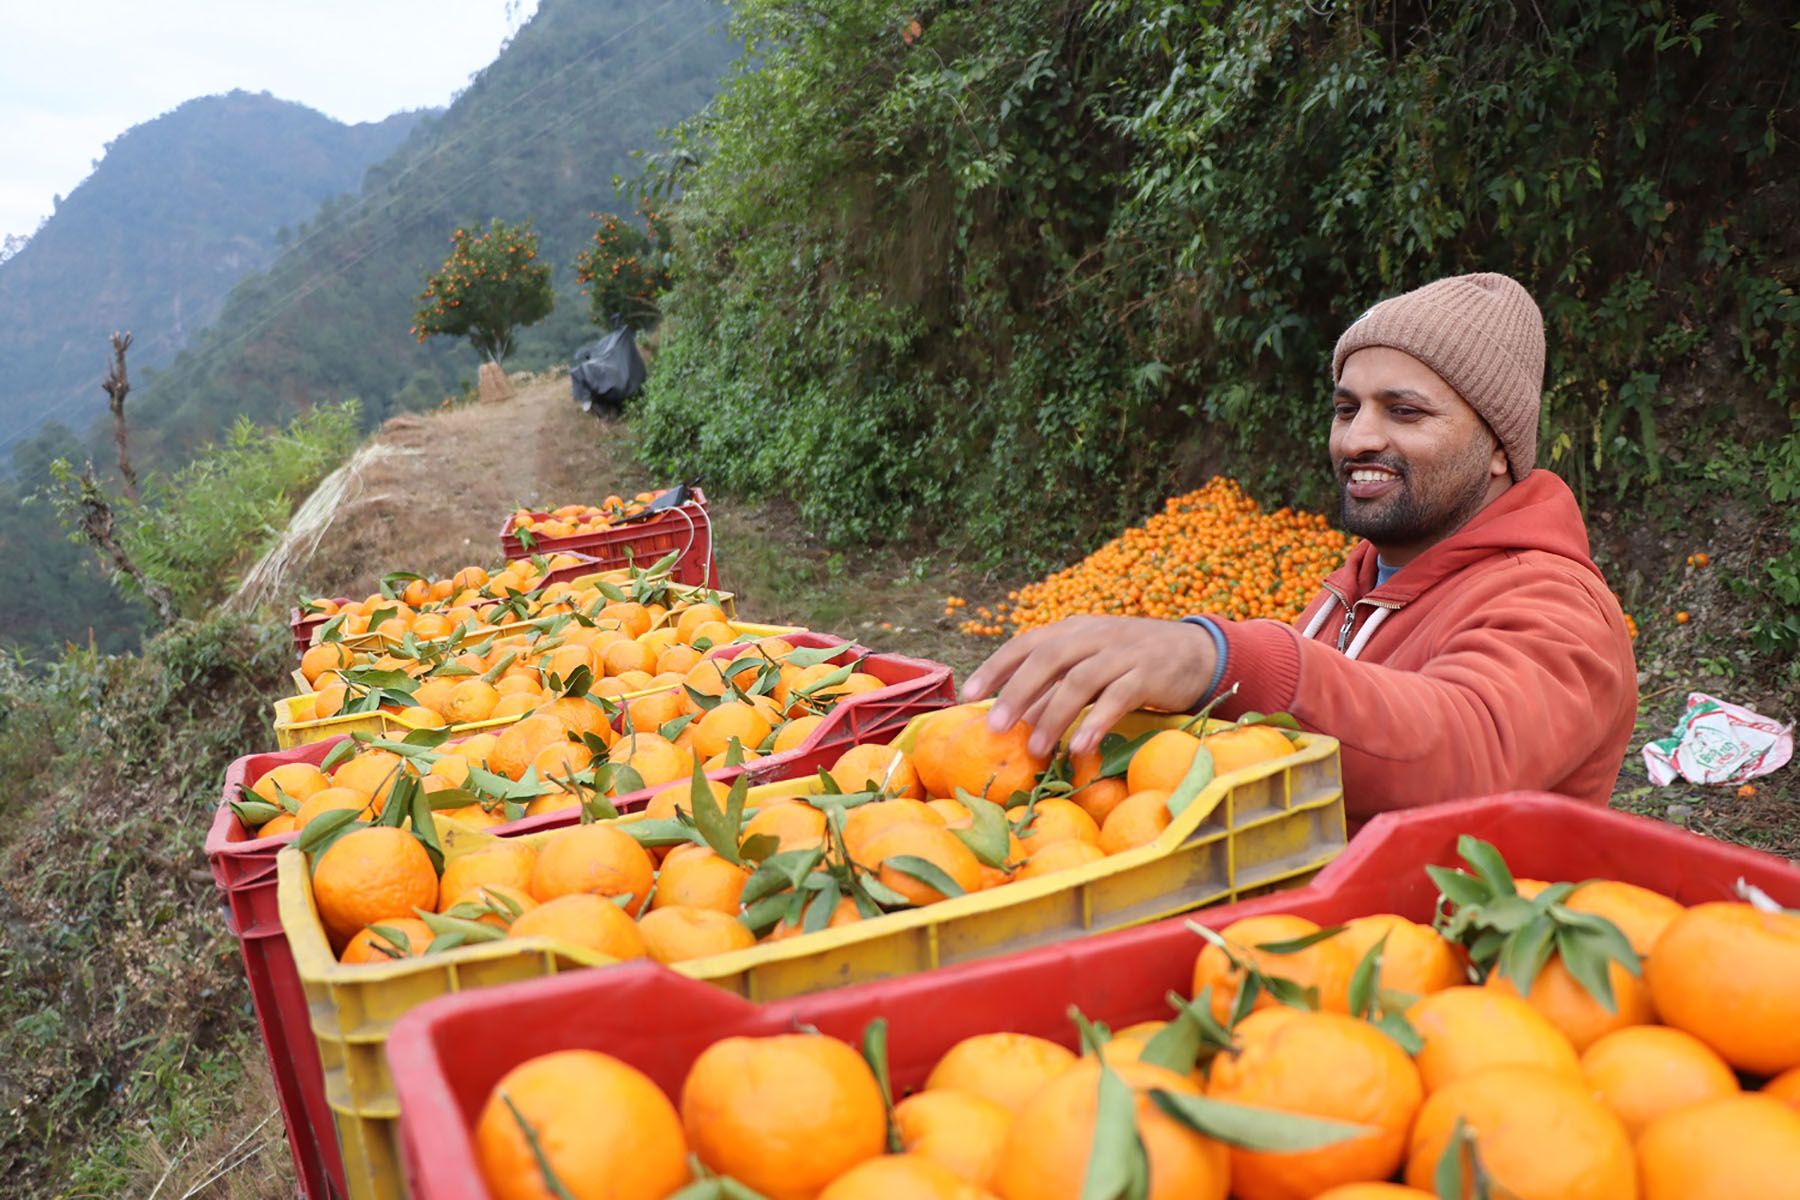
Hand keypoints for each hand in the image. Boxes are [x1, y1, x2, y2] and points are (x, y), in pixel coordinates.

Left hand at [959, 616, 1217, 758]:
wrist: (1195, 652)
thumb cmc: (1130, 662)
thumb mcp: (1090, 664)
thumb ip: (1055, 685)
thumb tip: (1012, 717)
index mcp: (1072, 630)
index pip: (1026, 644)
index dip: (995, 667)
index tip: (968, 694)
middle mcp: (1093, 636)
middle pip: (1048, 659)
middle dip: (1017, 693)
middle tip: (995, 727)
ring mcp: (1122, 653)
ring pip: (1081, 680)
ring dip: (1054, 715)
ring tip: (1036, 749)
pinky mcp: (1149, 674)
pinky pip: (1119, 697)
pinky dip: (1097, 722)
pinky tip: (1081, 747)